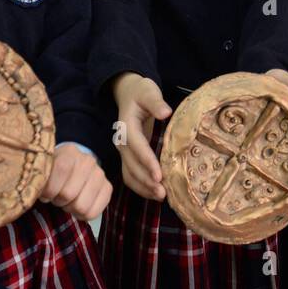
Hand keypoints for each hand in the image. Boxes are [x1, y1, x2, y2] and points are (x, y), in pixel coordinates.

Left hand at [40, 144, 112, 220]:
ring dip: (70, 208)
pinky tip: (77, 206)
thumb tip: (36, 193)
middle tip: (57, 197)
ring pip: (81, 206)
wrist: (73, 166)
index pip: (61, 169)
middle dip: (58, 200)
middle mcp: (87, 161)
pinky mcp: (108, 188)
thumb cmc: (53, 172)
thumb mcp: (45, 170)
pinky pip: (93, 212)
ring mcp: (100, 174)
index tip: (44, 194)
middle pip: (69, 193)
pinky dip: (82, 216)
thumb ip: (39, 179)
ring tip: (67, 200)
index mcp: (69, 153)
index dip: (49, 188)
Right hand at [111, 72, 171, 200]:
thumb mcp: (148, 91)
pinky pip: (131, 175)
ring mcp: (123, 151)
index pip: (137, 147)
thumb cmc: (141, 92)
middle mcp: (122, 142)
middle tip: (163, 193)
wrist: (128, 93)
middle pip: (131, 165)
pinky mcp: (128, 157)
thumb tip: (165, 112)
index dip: (147, 161)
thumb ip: (156, 102)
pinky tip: (155, 194)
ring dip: (143, 188)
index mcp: (126, 127)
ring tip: (161, 197)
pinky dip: (141, 187)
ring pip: (129, 174)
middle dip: (146, 181)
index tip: (159, 175)